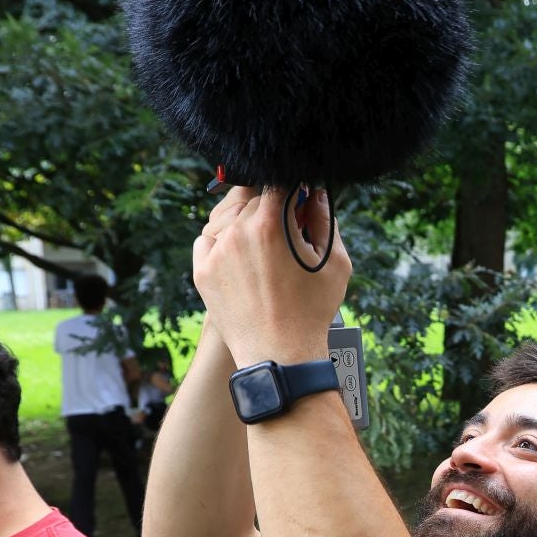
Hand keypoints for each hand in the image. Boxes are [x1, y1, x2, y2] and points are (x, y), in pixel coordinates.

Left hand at [191, 185, 352, 367]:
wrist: (280, 354)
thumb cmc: (312, 311)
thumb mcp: (334, 264)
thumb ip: (326, 221)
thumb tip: (317, 195)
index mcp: (272, 223)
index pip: (277, 181)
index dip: (291, 187)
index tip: (299, 200)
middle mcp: (238, 231)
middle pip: (250, 196)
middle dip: (269, 205)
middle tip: (284, 226)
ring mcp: (216, 251)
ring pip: (226, 215)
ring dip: (243, 220)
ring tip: (261, 242)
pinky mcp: (202, 271)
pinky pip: (207, 239)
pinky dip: (221, 240)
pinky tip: (239, 254)